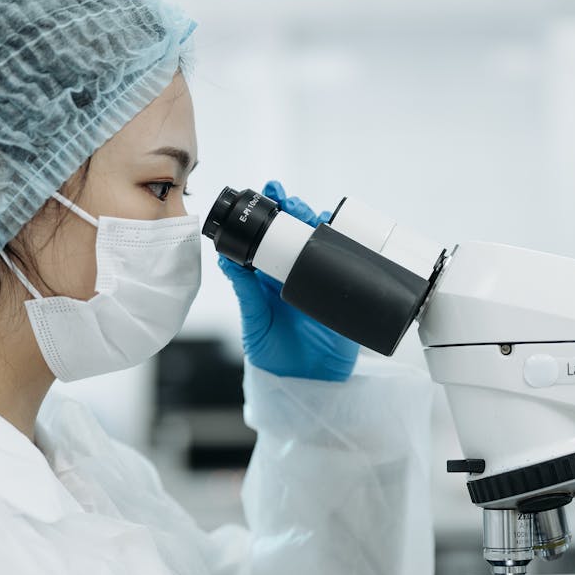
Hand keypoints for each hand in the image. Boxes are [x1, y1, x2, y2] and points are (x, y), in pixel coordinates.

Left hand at [217, 180, 358, 381]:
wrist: (305, 382)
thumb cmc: (274, 355)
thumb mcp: (254, 321)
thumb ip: (244, 292)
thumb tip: (226, 260)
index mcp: (272, 277)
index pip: (272, 238)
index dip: (272, 215)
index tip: (268, 192)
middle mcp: (297, 274)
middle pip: (300, 234)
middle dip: (297, 211)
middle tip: (288, 200)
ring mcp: (321, 282)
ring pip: (324, 244)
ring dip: (320, 224)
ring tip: (311, 213)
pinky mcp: (343, 295)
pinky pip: (348, 266)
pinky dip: (348, 248)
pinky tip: (342, 236)